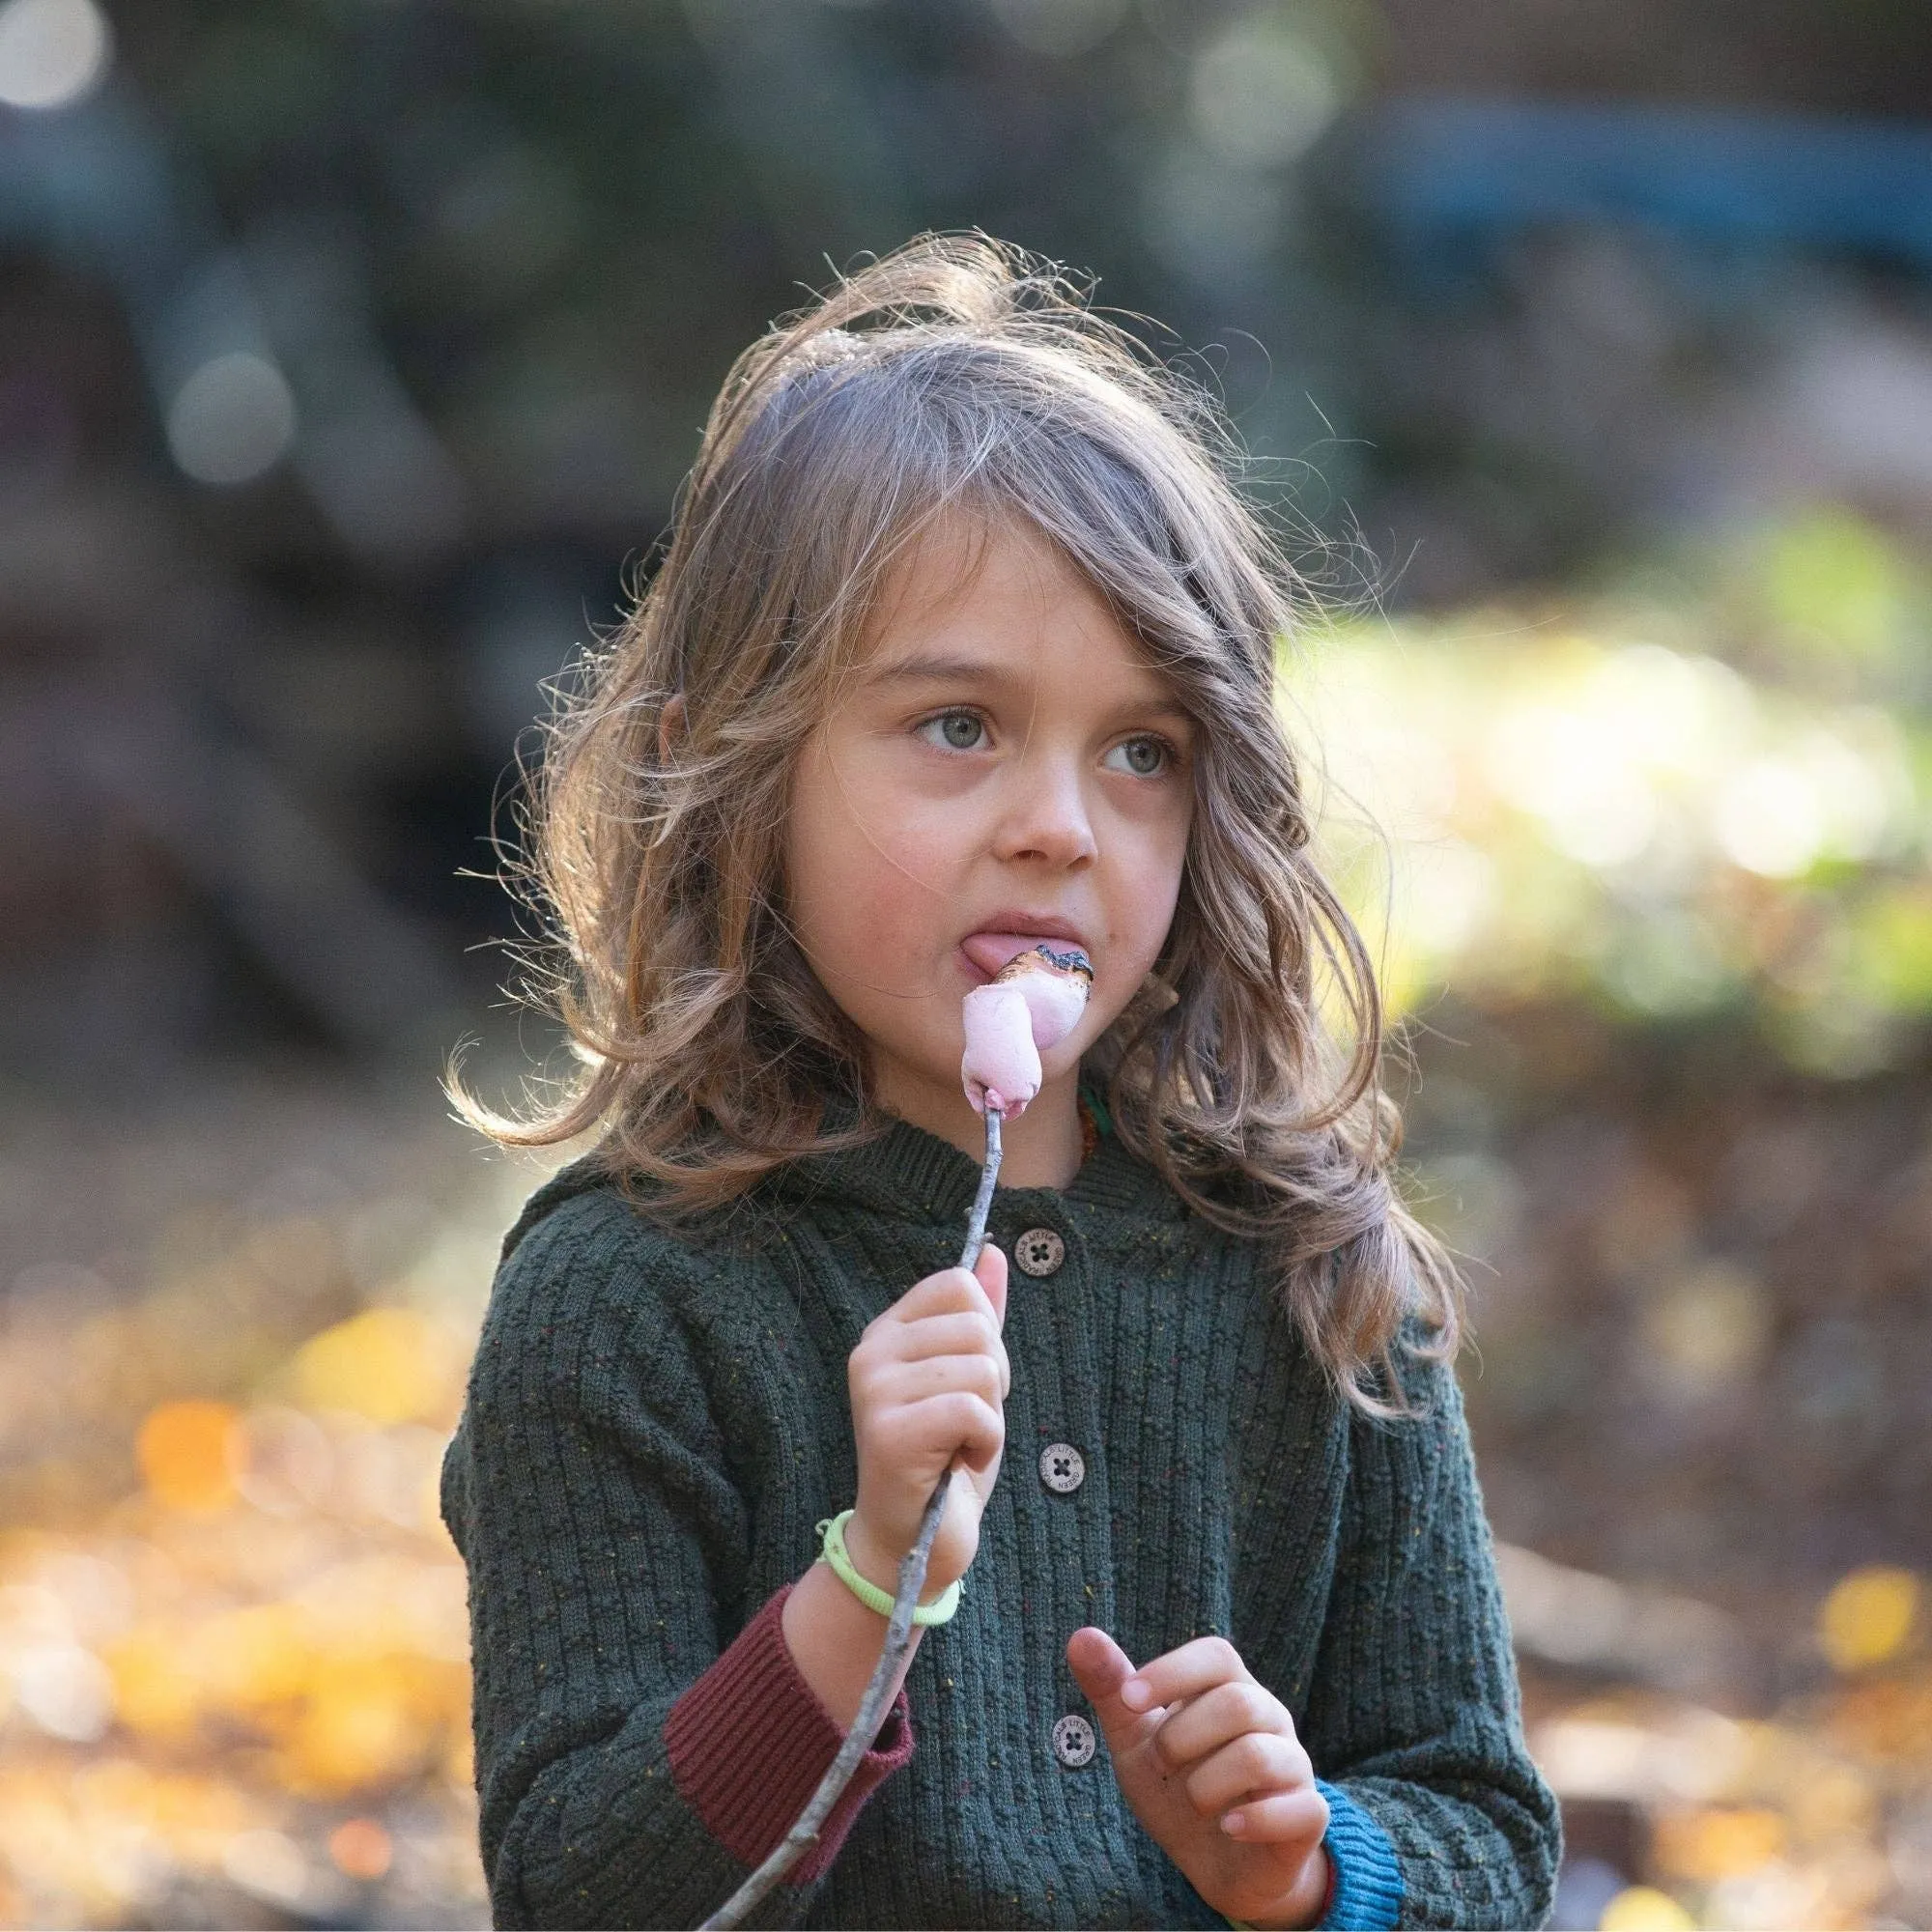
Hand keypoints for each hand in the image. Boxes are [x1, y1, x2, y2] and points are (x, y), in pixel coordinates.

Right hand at [844, 1243, 1008, 1602]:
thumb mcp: (971, 1379)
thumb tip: (994, 1253)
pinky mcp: (887, 1432)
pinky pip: (972, 1410)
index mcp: (888, 1331)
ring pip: (980, 1368)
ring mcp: (874, 1391)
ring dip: (990, 1416)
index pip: (959, 1284)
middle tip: (964, 1422)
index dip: (987, 1332)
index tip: (968, 1380)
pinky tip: (958, 1464)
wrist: (914, 1542)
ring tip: (958, 1444)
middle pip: (979, 1326)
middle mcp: (871, 1352)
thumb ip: (980, 1317)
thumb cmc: (945, 1458)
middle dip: (993, 1379)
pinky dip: (985, 1442)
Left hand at [1067, 1629, 1330, 1929]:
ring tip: (1194, 1802)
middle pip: (1237, 1703)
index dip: (1171, 1672)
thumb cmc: (1177, 1787)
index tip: (1128, 1699)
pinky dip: (1254, 1820)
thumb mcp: (1136, 1741)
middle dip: (1182, 1738)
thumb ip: (1112, 1691)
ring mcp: (1294, 1765)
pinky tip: (1228, 1828)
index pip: (1216, 1655)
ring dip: (1207, 1784)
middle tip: (1161, 1765)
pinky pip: (1298, 1808)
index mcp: (1229, 1688)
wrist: (1219, 1865)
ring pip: (1259, 1755)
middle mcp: (1269, 1718)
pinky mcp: (1309, 1815)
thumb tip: (1080, 1636)